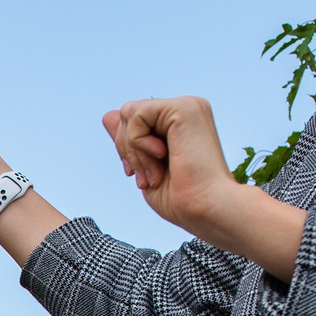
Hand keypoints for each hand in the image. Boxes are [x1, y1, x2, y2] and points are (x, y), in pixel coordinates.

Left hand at [103, 95, 305, 278]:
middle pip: (128, 114)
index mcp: (181, 122)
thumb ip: (129, 140)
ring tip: (156, 174)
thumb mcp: (145, 167)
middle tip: (147, 180)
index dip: (128, 150)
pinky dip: (137, 143)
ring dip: (133, 150)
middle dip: (127, 151)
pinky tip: (160, 158)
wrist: (208, 209)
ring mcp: (187, 106)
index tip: (140, 178)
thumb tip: (108, 114)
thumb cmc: (182, 199)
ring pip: (129, 113)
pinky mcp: (183, 108)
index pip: (136, 121)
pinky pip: (135, 114)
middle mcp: (186, 109)